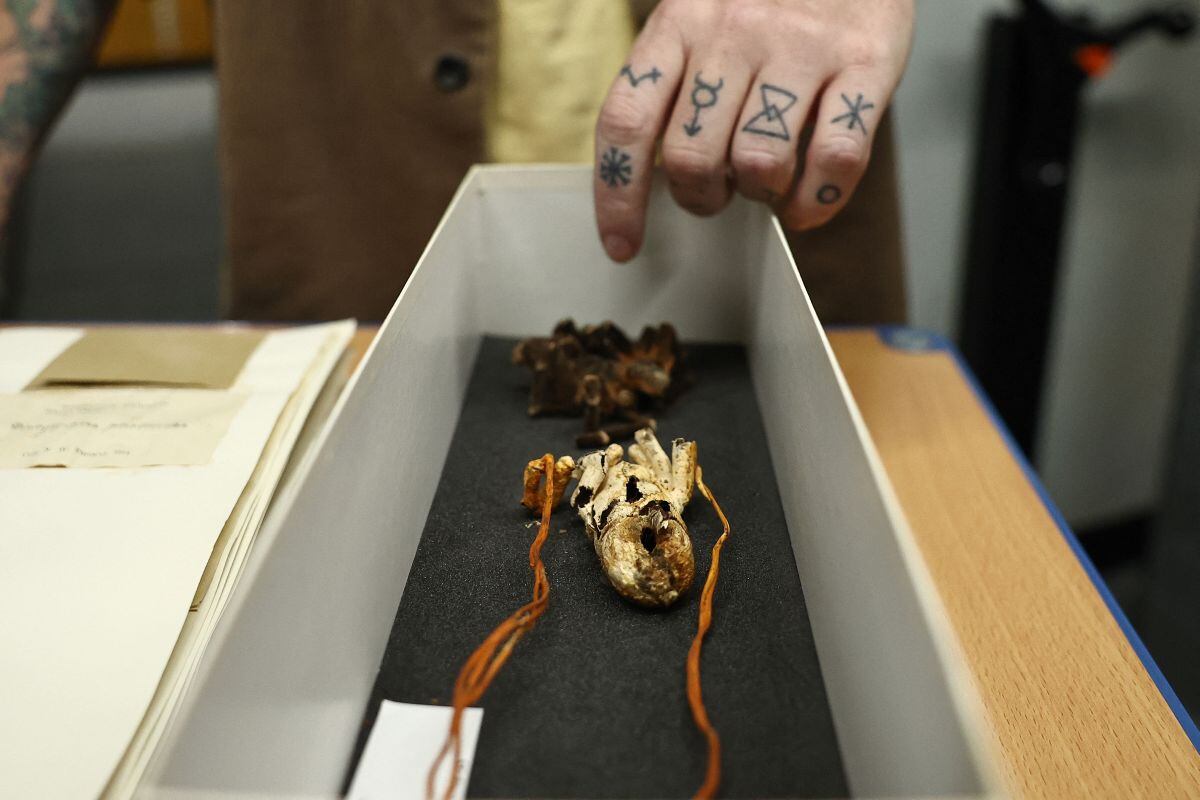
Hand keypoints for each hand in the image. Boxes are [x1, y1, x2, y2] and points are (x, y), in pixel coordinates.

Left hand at [593, 0, 913, 261]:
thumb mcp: (703, 17)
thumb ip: (678, 84)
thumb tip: (660, 179)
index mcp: (679, 23)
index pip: (626, 121)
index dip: (618, 195)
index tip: (622, 244)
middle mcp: (734, 30)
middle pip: (691, 157)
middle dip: (702, 198)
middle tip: (719, 192)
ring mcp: (801, 45)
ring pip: (758, 162)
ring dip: (761, 196)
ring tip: (769, 182)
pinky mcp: (866, 59)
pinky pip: (836, 156)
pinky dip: (819, 198)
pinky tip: (810, 201)